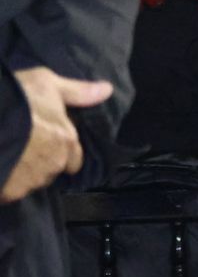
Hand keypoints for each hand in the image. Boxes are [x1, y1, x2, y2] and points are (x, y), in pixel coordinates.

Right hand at [1, 68, 113, 203]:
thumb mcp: (48, 84)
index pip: (75, 159)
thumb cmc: (17, 100)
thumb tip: (108, 90)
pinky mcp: (10, 192)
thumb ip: (78, 92)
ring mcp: (31, 181)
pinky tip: (1, 167)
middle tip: (25, 150)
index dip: (62, 153)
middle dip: (42, 164)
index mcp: (67, 141)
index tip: (47, 145)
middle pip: (52, 171)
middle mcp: (54, 164)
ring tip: (10, 157)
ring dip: (24, 174)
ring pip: (32, 182)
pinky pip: (11, 191)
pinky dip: (7, 183)